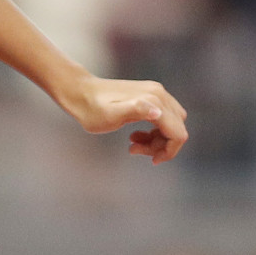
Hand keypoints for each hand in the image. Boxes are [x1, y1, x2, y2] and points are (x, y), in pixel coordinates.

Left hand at [59, 75, 188, 163]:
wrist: (78, 93)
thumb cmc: (91, 108)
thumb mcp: (110, 115)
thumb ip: (134, 111)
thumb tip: (158, 112)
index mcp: (153, 100)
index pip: (177, 133)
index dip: (169, 151)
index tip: (152, 161)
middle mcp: (159, 94)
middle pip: (176, 128)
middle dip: (161, 146)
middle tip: (134, 150)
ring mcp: (155, 93)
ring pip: (171, 124)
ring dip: (156, 139)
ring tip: (132, 145)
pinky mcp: (149, 95)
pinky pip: (163, 118)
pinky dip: (153, 131)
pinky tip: (134, 136)